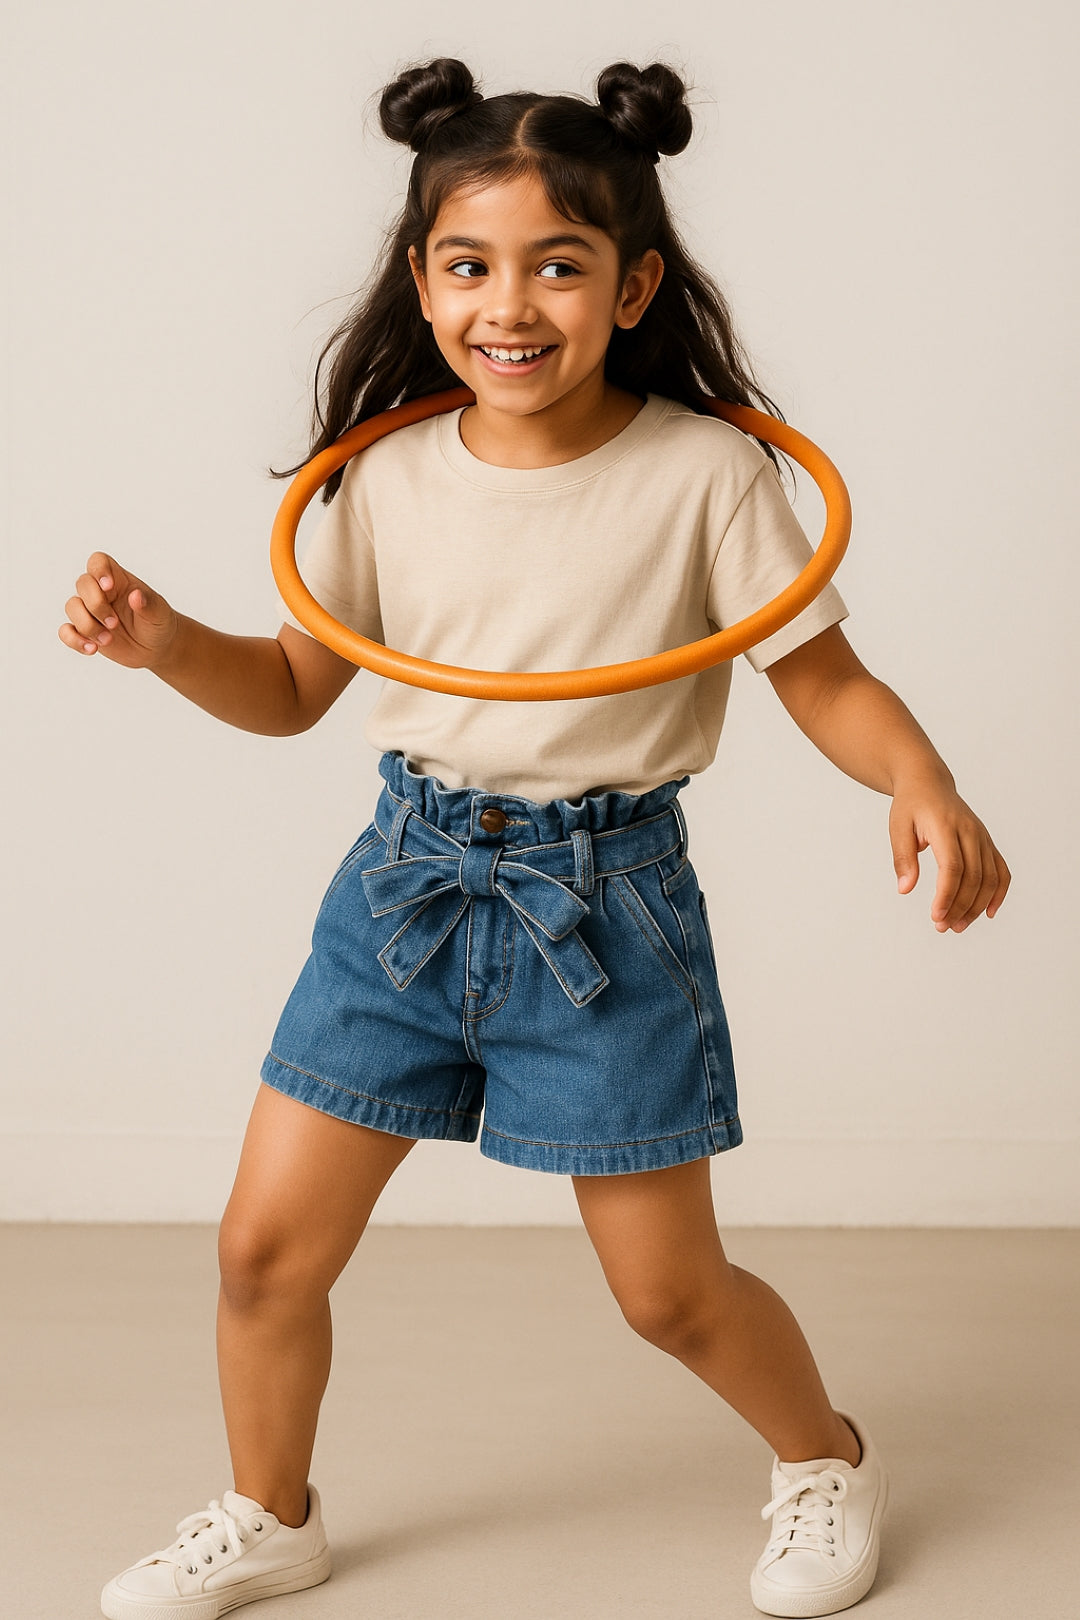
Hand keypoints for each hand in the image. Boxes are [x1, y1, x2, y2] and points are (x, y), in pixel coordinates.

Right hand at [59, 552, 178, 669]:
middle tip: (115, 624)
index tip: (108, 586)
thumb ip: (149, 604)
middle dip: (96, 605)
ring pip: (71, 606)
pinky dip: (74, 640)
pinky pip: (65, 631)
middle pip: (82, 584)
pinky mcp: (84, 631)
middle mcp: (100, 592)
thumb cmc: (158, 623)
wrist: (156, 648)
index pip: (98, 562)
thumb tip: (136, 596)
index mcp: (118, 580)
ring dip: (87, 625)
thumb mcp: (160, 613)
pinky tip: (91, 649)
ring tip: (108, 640)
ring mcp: (90, 611)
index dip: (98, 570)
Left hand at [890, 778, 1010, 932]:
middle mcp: (970, 831)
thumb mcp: (897, 827)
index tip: (936, 916)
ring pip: (990, 878)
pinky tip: (988, 912)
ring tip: (958, 926)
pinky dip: (999, 893)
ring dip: (977, 906)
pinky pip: (1001, 870)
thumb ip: (902, 858)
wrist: (929, 783)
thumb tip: (905, 889)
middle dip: (960, 906)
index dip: (947, 895)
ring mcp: (983, 837)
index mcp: (946, 826)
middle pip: (973, 876)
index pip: (952, 866)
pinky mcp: (988, 843)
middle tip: (943, 927)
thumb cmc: (911, 806)